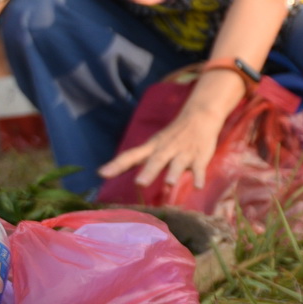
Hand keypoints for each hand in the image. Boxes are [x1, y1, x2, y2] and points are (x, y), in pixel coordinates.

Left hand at [98, 101, 227, 190]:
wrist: (200, 116)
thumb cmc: (171, 136)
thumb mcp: (152, 145)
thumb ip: (132, 160)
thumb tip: (102, 173)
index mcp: (152, 147)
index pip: (131, 155)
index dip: (117, 165)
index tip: (102, 173)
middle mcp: (166, 149)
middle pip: (156, 160)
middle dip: (149, 171)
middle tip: (140, 183)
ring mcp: (183, 153)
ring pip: (178, 163)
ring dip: (174, 172)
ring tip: (169, 183)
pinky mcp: (200, 157)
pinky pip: (200, 168)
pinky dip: (199, 177)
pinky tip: (197, 187)